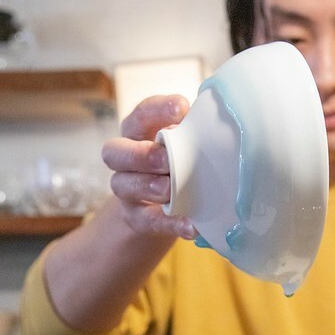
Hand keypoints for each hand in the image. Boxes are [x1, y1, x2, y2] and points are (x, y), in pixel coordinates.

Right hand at [102, 94, 197, 238]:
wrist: (161, 208)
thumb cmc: (178, 164)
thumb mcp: (184, 146)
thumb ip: (193, 136)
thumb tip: (220, 127)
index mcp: (138, 132)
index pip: (141, 115)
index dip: (157, 110)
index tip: (182, 108)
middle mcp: (124, 158)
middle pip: (115, 151)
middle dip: (141, 154)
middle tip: (166, 159)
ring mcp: (126, 189)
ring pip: (123, 185)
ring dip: (148, 186)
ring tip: (170, 190)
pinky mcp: (136, 218)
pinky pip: (148, 221)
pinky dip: (169, 224)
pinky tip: (190, 226)